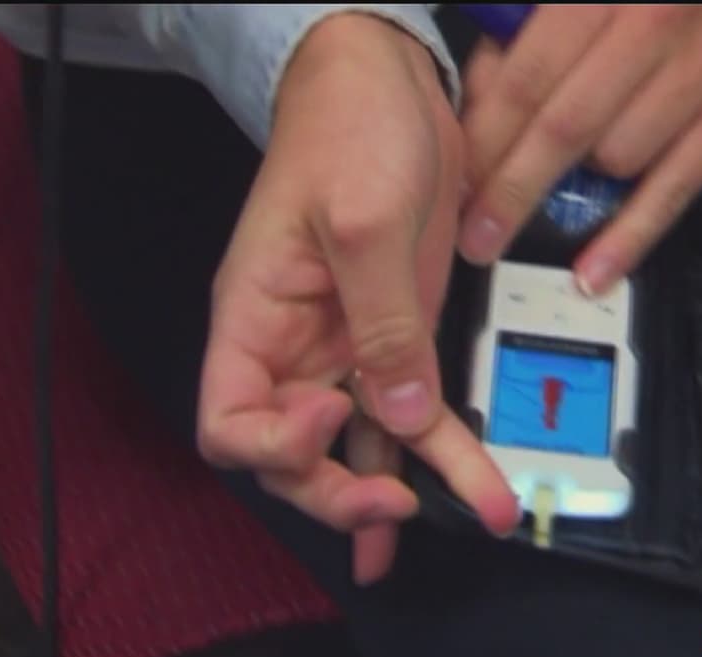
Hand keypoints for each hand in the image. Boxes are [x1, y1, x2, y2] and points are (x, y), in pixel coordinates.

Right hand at [196, 13, 520, 583]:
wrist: (388, 86)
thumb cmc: (345, 130)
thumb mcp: (361, 220)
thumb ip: (380, 320)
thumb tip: (399, 410)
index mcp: (254, 321)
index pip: (229, 424)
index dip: (275, 445)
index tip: (334, 414)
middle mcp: (294, 349)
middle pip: (293, 457)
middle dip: (338, 491)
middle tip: (393, 505)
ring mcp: (349, 349)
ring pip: (361, 448)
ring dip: (400, 495)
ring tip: (453, 526)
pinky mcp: (400, 340)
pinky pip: (418, 415)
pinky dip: (445, 455)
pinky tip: (473, 491)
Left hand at [458, 4, 701, 292]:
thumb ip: (521, 37)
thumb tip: (475, 106)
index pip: (526, 79)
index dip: (484, 140)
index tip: (454, 182)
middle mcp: (654, 25)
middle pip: (563, 129)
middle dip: (509, 190)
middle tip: (473, 237)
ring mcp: (701, 76)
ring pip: (614, 160)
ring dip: (570, 191)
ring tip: (541, 207)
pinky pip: (672, 194)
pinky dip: (630, 240)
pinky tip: (592, 274)